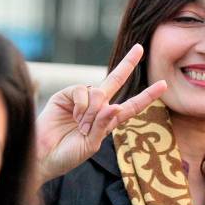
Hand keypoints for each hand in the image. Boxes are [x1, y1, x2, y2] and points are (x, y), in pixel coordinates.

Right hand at [36, 43, 166, 182]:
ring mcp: (81, 100)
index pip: (131, 106)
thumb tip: (115, 105)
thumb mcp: (90, 145)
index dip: (146, 96)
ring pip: (99, 93)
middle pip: (115, 81)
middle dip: (128, 64)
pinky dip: (81, 105)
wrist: (41, 156)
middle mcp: (96, 108)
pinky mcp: (65, 95)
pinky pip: (82, 91)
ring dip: (92, 112)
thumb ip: (103, 126)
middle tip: (140, 48)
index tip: (163, 84)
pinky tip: (72, 117)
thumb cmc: (66, 156)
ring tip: (80, 126)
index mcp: (107, 122)